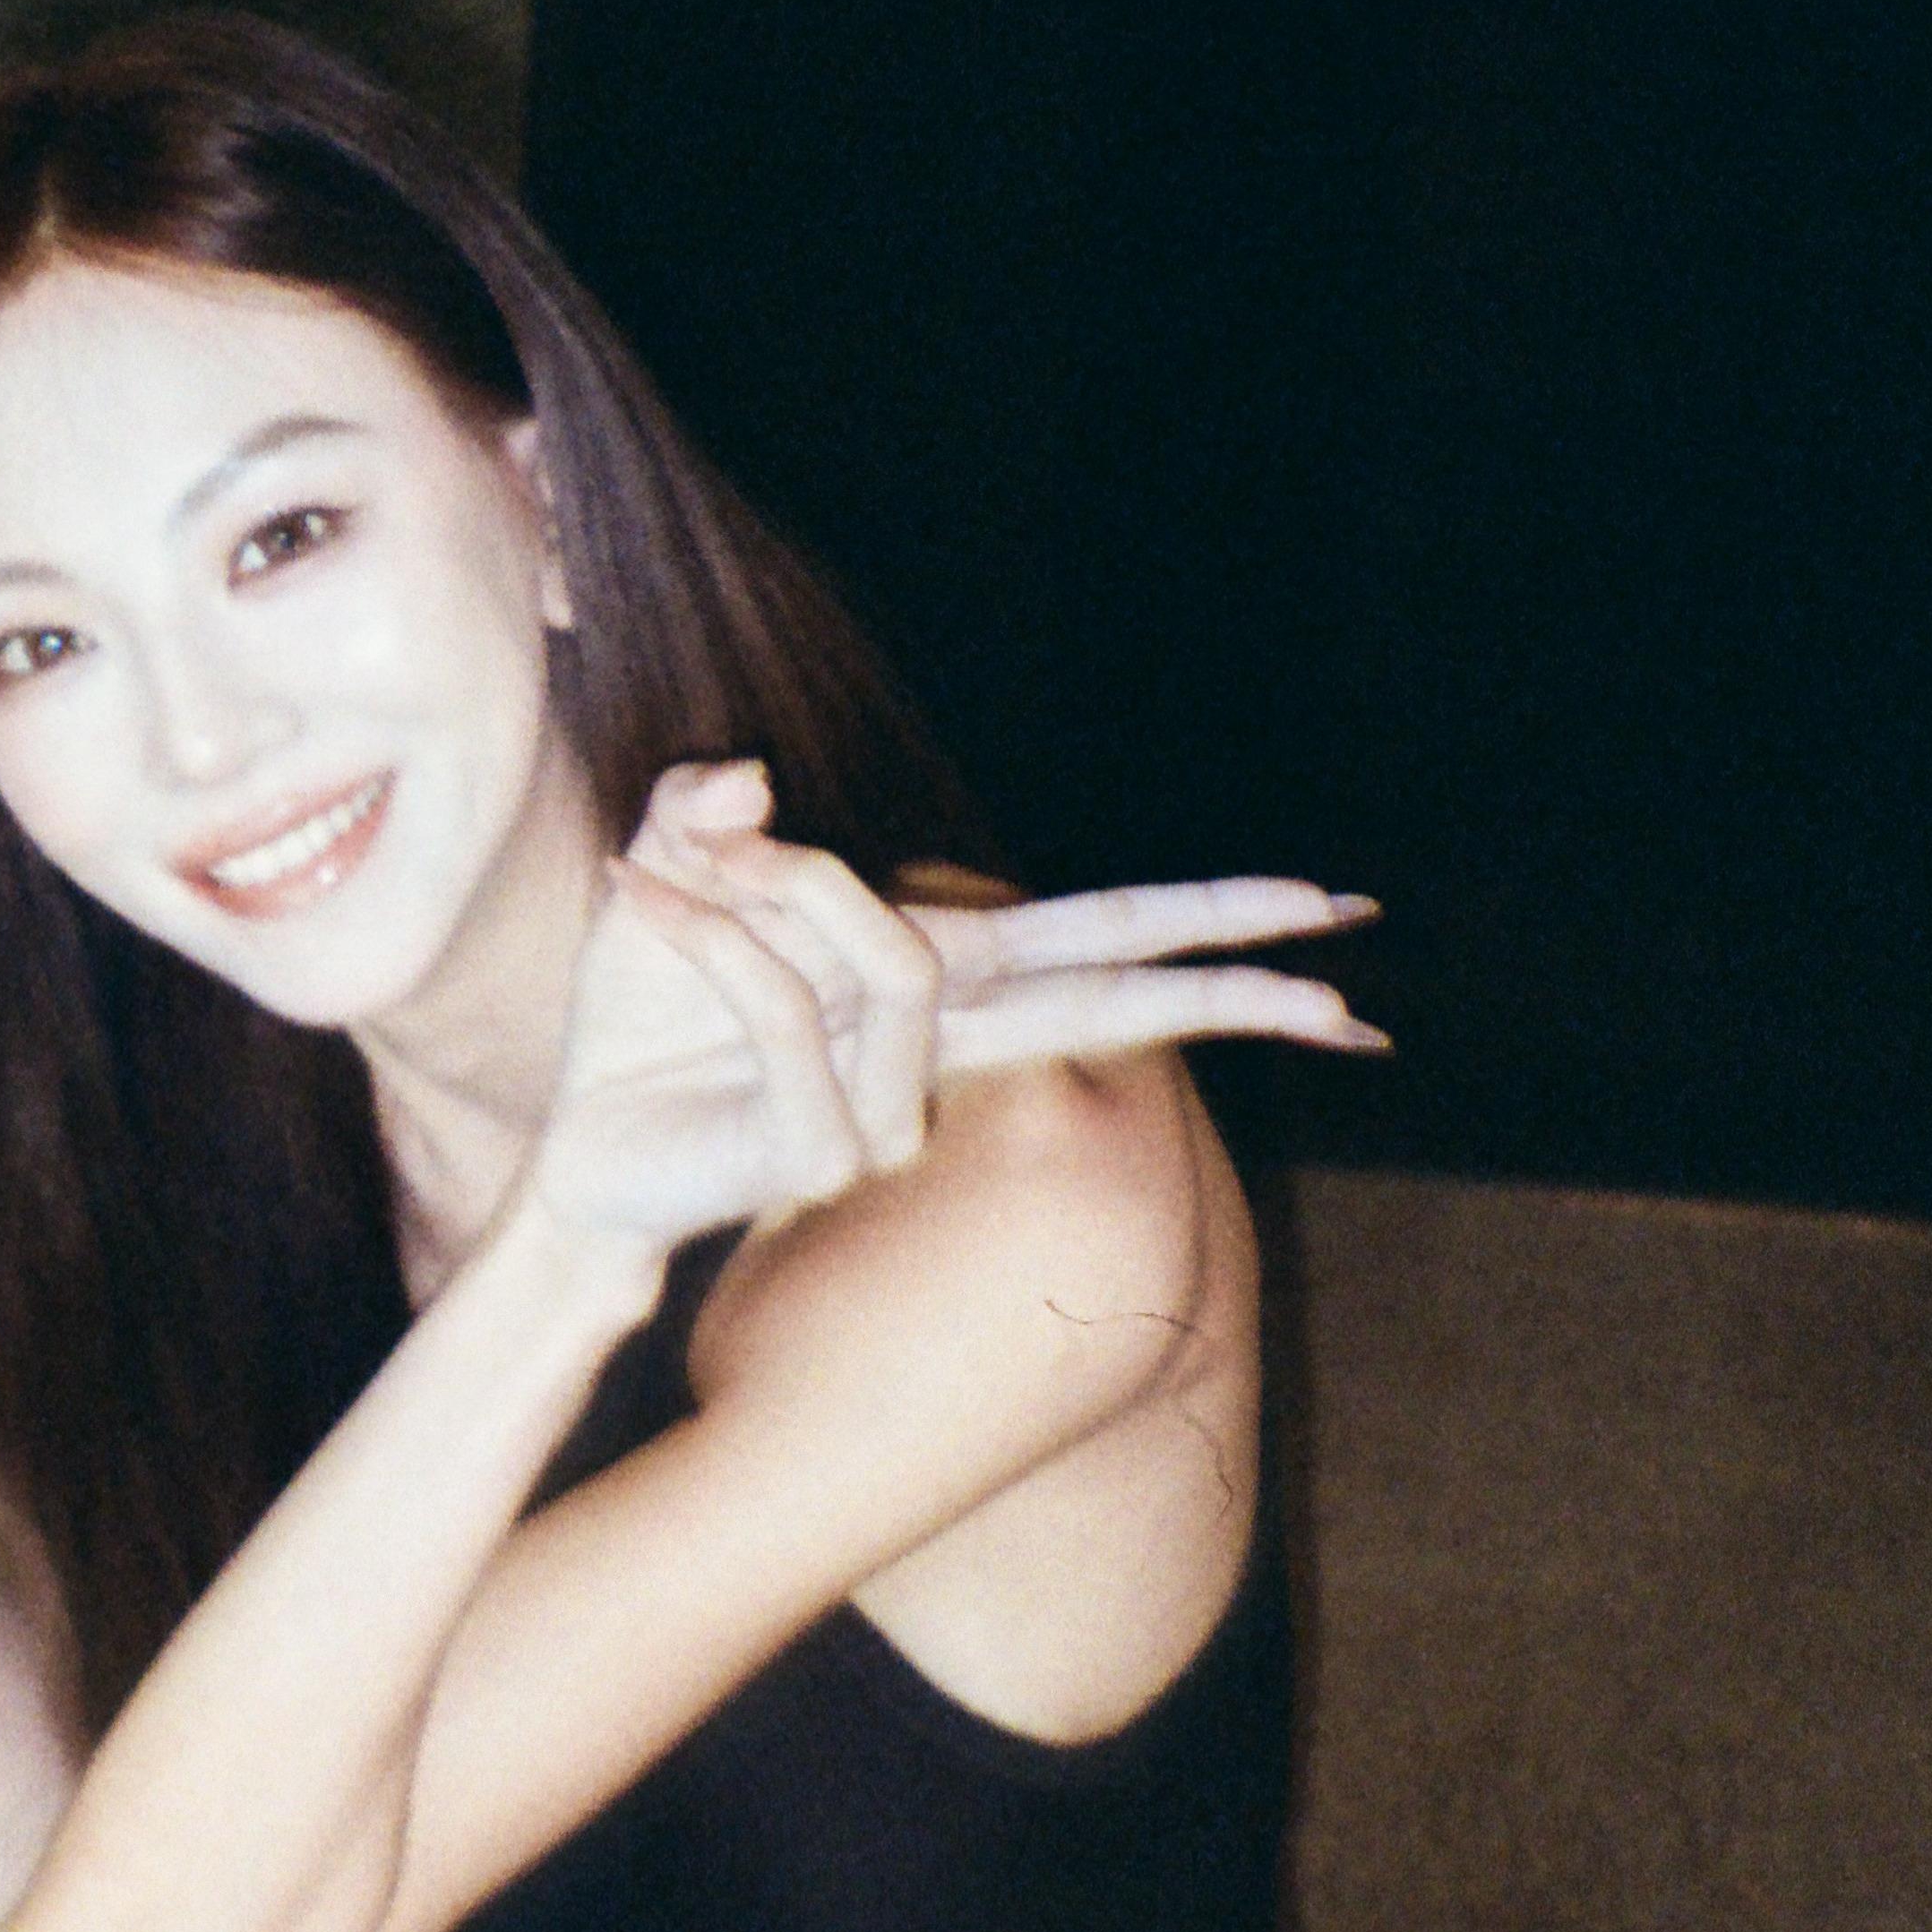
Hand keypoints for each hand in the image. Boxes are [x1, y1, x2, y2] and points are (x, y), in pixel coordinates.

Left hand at [529, 761, 1381, 1258]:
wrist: (581, 1154)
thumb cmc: (647, 1020)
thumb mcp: (672, 877)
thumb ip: (705, 810)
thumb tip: (749, 777)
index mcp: (946, 977)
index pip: (1102, 939)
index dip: (1213, 921)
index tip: (1335, 913)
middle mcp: (942, 1043)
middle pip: (1114, 996)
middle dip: (1228, 975)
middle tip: (1350, 967)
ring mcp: (895, 1108)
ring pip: (899, 956)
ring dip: (781, 888)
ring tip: (668, 875)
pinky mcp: (824, 1153)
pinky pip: (782, 1004)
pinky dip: (705, 936)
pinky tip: (640, 901)